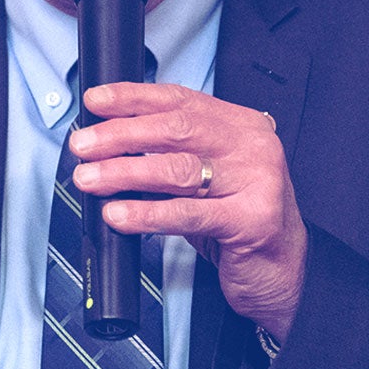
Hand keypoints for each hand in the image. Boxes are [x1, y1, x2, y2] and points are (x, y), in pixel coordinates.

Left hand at [68, 83, 306, 340]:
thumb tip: (112, 142)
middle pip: (177, 129)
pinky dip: (146, 213)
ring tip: (90, 178)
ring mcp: (257, 182)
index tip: (97, 102)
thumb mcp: (211, 178)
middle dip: (121, 134)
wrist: (284, 270)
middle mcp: (253, 147)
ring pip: (178, 169)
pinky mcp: (251, 220)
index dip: (134, 97)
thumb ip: (175, 155)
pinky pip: (187, 213)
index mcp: (243, 126)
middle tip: (84, 144)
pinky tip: (119, 214)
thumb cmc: (241, 221)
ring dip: (124, 172)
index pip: (182, 100)